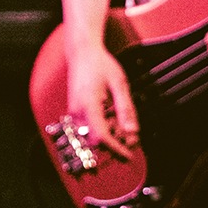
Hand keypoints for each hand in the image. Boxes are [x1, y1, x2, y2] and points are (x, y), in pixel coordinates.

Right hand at [66, 36, 138, 159]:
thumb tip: (132, 132)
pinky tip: (110, 114)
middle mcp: (78, 112)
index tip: (129, 154)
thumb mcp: (119, 84)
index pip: (102, 137)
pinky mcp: (75, 111)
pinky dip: (102, 126)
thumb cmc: (100, 64)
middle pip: (97, 140)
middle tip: (131, 134)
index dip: (116, 149)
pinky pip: (89, 127)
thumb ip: (126, 109)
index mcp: (89, 105)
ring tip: (120, 118)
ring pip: (93, 135)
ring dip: (109, 133)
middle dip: (115, 141)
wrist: (82, 52)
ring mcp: (74, 112)